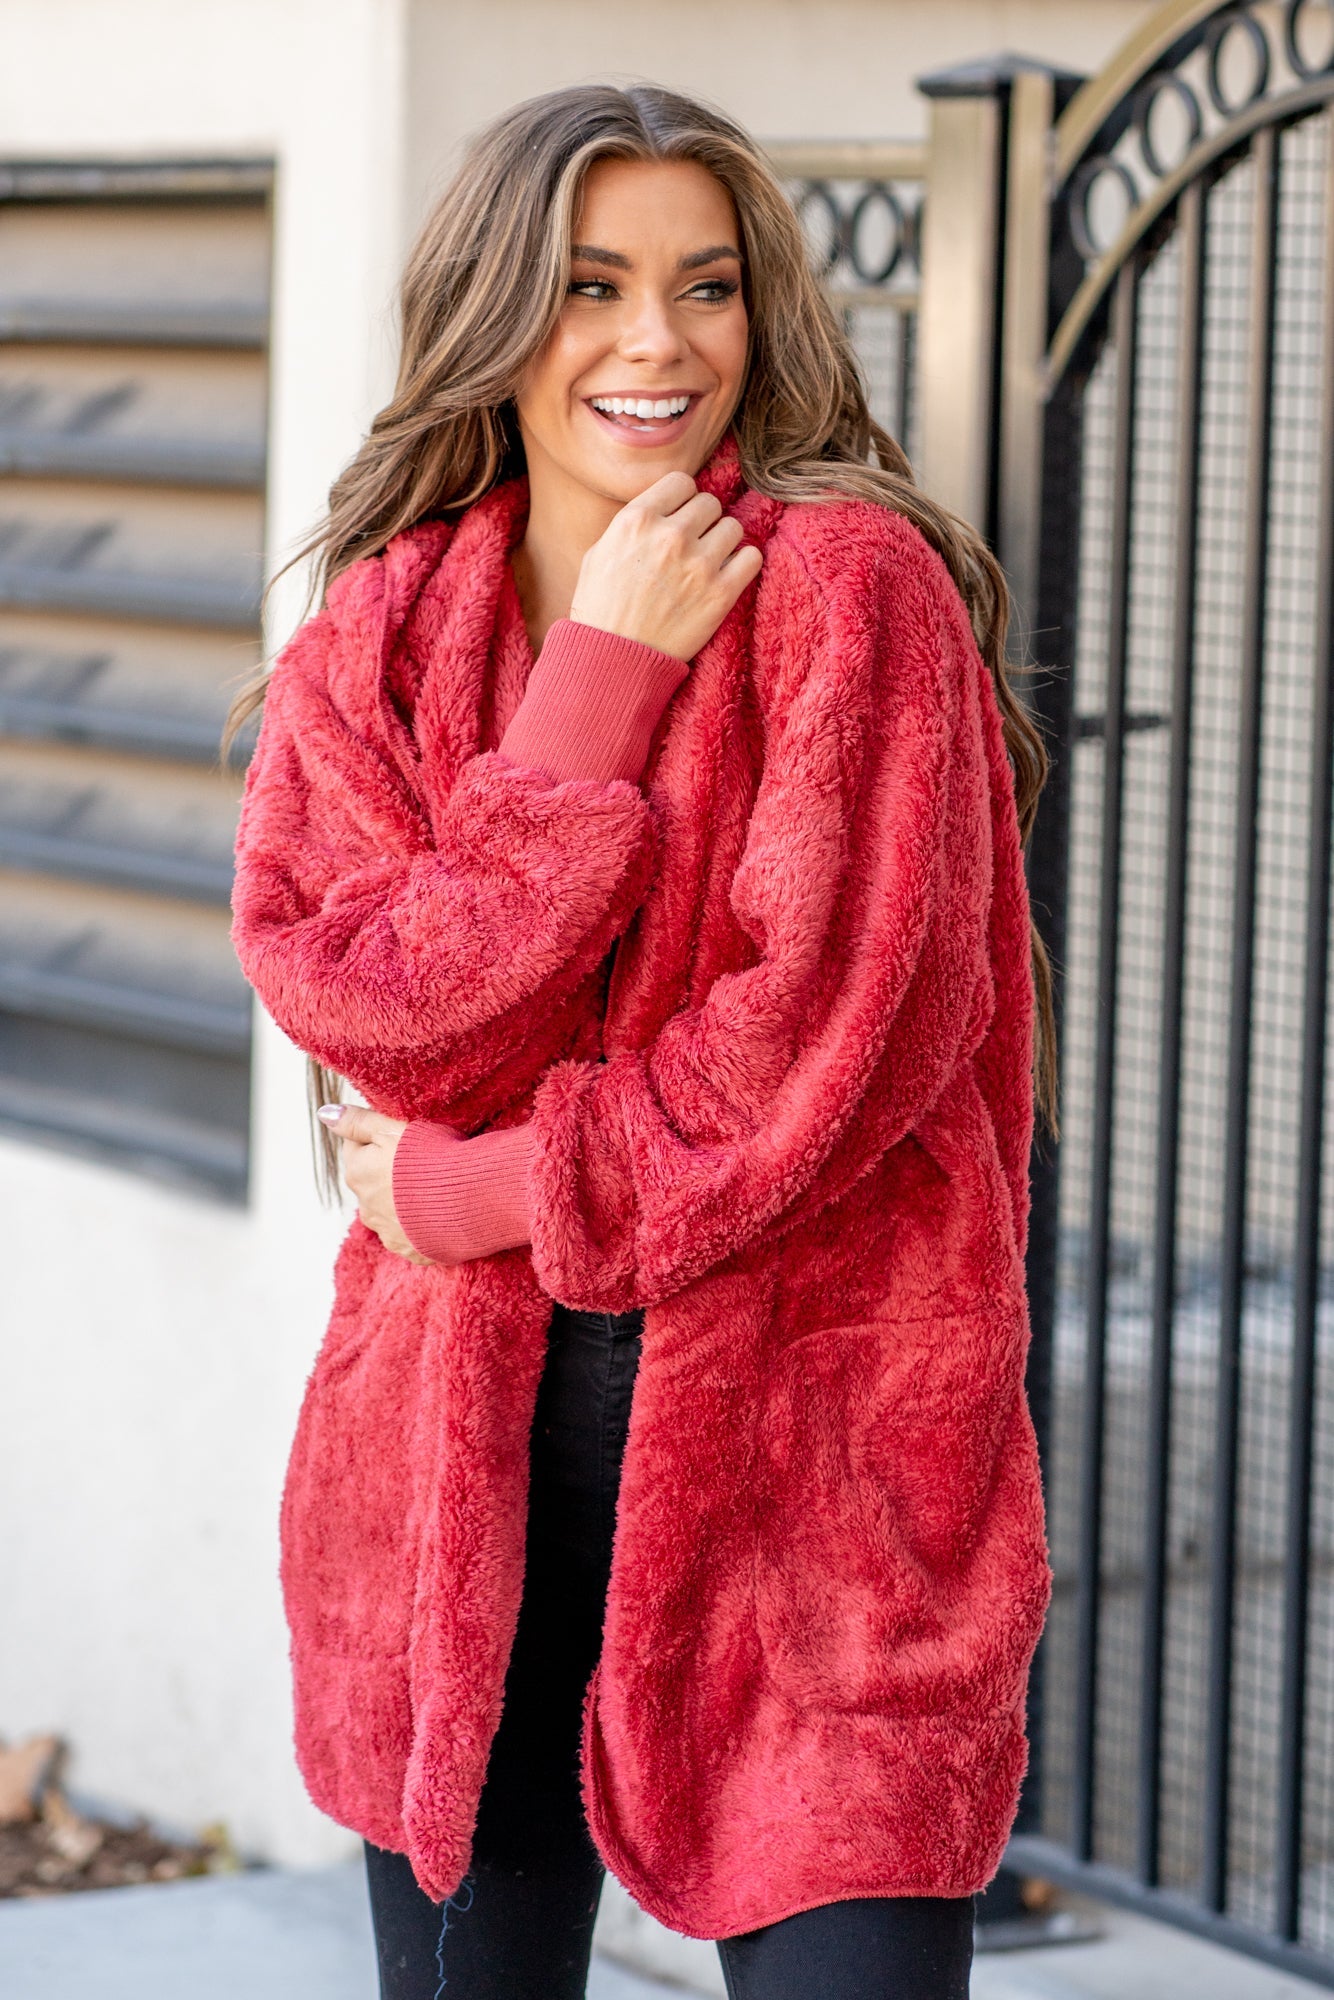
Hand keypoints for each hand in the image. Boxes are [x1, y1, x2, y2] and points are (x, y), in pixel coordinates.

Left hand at [317, 1104, 430, 1263]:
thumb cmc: (432, 1159)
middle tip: (423, 1161)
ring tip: (434, 1188)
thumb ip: (356, 1122)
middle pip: (372, 1182)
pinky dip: (420, 1224)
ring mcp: (388, 1232)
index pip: (356, 1149)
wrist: (469, 1202)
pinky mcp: (411, 1250)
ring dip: (403, 1201)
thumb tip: (324, 1114)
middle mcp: (366, 1207)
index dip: (380, 1139)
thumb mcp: (391, 1128)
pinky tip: (439, 1212)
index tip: (404, 1138)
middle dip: (390, 1173)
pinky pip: (411, 1234)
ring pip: (390, 1210)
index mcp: (358, 1173)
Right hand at [569, 470, 762, 661]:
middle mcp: (671, 535)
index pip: (682, 481)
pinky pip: (752, 557)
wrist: (612, 659)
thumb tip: (662, 507)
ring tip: (708, 561)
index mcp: (638, 519)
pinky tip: (728, 574)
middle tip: (693, 544)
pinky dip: (743, 563)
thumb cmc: (600, 609)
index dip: (682, 499)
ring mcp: (699, 564)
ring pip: (733, 527)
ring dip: (723, 541)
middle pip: (710, 502)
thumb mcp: (599, 552)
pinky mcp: (720, 594)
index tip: (679, 517)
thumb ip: (633, 524)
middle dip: (703, 521)